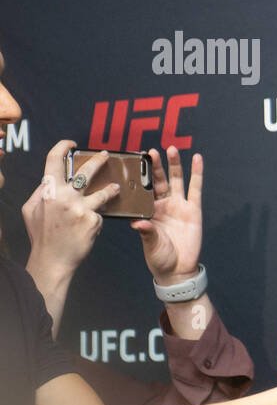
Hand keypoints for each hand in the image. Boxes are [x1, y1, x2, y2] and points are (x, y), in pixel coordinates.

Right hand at [22, 141, 118, 280]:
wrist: (53, 260)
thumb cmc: (42, 234)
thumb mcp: (31, 209)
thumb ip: (41, 192)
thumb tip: (50, 179)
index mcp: (48, 191)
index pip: (54, 160)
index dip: (63, 147)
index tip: (72, 144)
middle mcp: (66, 197)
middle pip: (87, 171)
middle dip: (99, 161)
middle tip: (106, 156)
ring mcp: (81, 208)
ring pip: (103, 193)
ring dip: (111, 189)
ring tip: (116, 188)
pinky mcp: (93, 221)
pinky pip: (100, 214)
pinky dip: (96, 218)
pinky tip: (90, 227)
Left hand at [131, 147, 203, 284]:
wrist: (178, 269)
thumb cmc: (159, 257)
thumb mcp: (150, 245)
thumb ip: (146, 232)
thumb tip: (138, 223)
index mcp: (148, 211)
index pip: (142, 189)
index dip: (139, 176)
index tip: (133, 161)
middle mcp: (162, 205)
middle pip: (159, 180)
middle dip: (155, 166)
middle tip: (150, 151)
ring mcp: (179, 205)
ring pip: (176, 180)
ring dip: (174, 164)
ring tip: (171, 148)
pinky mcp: (193, 209)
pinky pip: (196, 188)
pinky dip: (197, 173)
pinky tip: (197, 159)